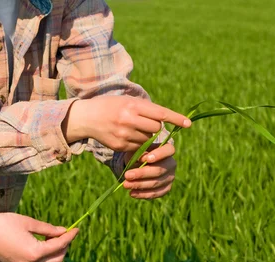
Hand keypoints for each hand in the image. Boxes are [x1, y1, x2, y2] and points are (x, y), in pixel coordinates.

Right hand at [0, 213, 78, 261]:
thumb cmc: (3, 223)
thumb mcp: (28, 223)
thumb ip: (48, 229)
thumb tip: (63, 231)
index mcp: (34, 253)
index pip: (59, 246)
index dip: (69, 237)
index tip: (76, 229)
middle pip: (57, 260)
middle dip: (64, 247)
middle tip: (65, 234)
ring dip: (54, 254)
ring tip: (53, 239)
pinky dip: (44, 258)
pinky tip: (42, 246)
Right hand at [62, 96, 189, 151]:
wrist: (86, 118)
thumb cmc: (109, 106)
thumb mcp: (126, 101)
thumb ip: (144, 109)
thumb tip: (164, 121)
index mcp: (133, 105)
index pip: (160, 113)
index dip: (176, 119)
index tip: (188, 124)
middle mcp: (129, 120)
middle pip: (156, 128)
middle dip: (155, 126)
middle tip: (145, 123)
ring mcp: (124, 134)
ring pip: (147, 139)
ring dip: (145, 136)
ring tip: (132, 128)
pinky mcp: (120, 146)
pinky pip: (137, 147)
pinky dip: (136, 143)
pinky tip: (125, 135)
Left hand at [122, 143, 176, 198]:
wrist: (139, 164)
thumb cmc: (139, 154)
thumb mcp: (137, 150)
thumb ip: (140, 152)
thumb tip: (143, 159)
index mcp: (167, 150)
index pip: (169, 150)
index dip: (159, 155)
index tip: (146, 159)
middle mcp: (171, 164)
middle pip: (159, 170)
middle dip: (141, 174)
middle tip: (127, 175)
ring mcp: (170, 177)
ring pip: (156, 183)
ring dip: (139, 185)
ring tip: (125, 185)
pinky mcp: (166, 188)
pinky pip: (155, 193)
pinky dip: (143, 194)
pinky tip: (132, 193)